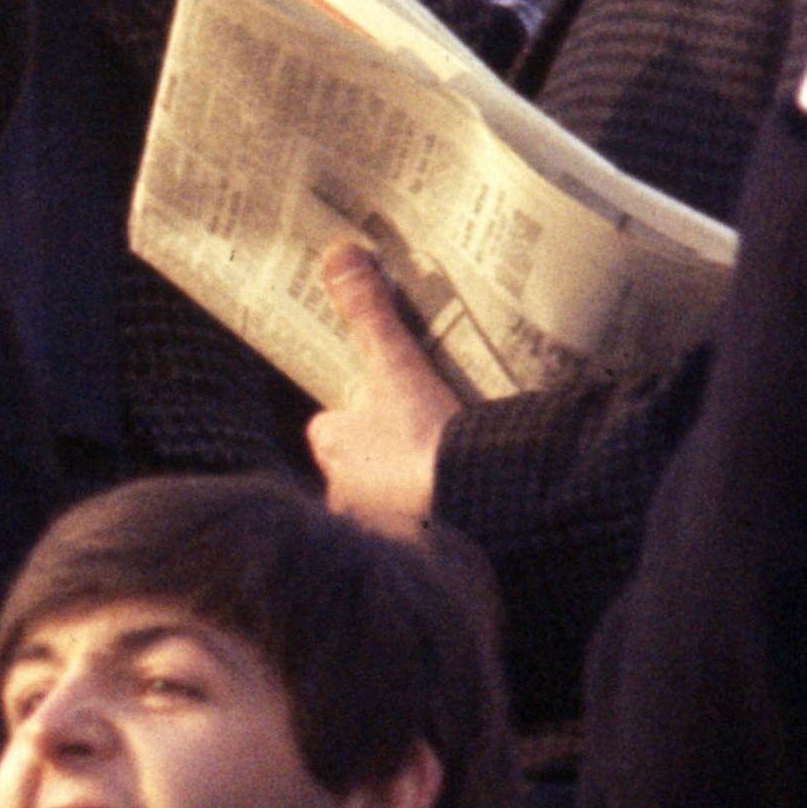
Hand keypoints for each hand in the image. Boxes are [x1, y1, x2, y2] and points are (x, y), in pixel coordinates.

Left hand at [302, 244, 457, 530]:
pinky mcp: (414, 553)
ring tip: (451, 467)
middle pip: (360, 465)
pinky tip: (465, 506)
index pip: (332, 428)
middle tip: (427, 433)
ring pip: (386, 500)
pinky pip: (419, 529)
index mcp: (332, 448)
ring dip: (411, 488)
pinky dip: (435, 519)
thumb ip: (368, 312)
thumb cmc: (424, 438)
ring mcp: (377, 526)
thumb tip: (339, 253)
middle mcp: (342, 493)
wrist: (474, 508)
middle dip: (386, 453)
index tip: (388, 403)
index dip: (355, 414)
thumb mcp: (396, 364)